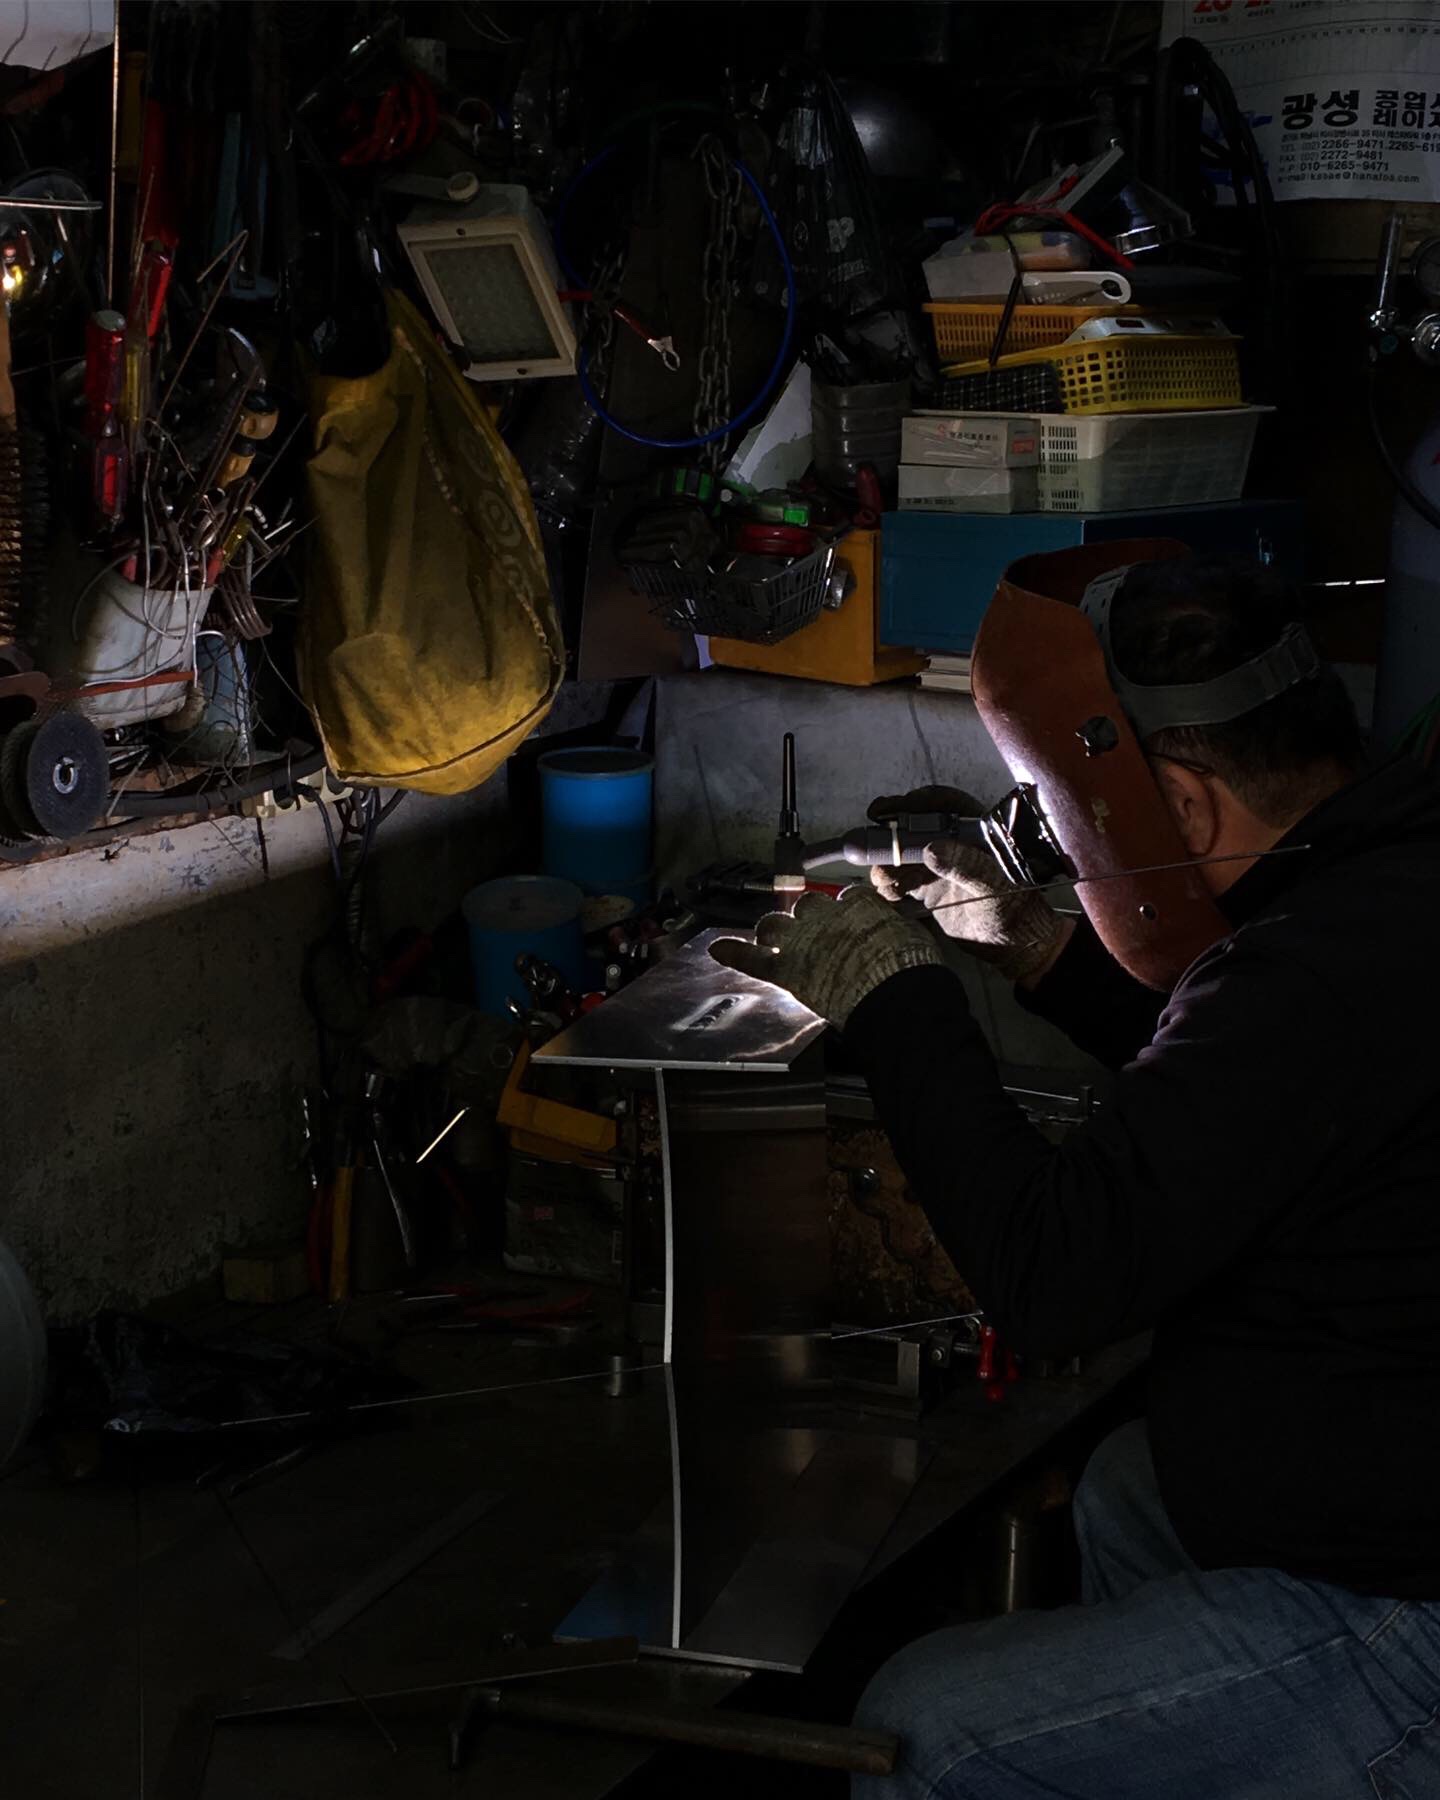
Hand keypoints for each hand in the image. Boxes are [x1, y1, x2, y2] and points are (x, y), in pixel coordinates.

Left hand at [708, 887, 941, 1028]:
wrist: (896, 997)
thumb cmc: (912, 971)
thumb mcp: (912, 938)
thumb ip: (894, 927)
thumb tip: (894, 925)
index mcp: (859, 906)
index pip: (845, 899)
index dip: (843, 911)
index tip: (846, 920)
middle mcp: (827, 916)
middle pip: (806, 906)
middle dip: (805, 916)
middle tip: (809, 931)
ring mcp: (803, 941)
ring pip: (776, 925)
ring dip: (772, 930)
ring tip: (770, 938)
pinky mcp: (787, 970)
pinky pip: (753, 958)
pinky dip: (734, 952)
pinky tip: (719, 948)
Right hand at [867, 785, 1067, 986]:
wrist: (1015, 945)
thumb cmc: (1016, 909)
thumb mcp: (995, 885)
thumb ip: (966, 866)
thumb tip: (931, 850)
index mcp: (975, 831)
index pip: (943, 804)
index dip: (917, 803)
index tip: (895, 808)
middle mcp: (953, 844)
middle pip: (915, 826)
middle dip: (892, 830)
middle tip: (871, 833)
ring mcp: (938, 866)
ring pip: (903, 854)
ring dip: (886, 861)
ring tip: (880, 876)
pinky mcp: (928, 889)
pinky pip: (901, 881)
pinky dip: (889, 884)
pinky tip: (886, 891)